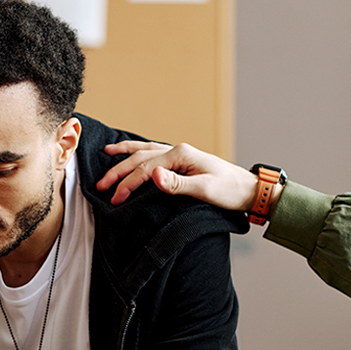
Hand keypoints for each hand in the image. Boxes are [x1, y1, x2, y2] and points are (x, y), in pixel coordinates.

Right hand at [97, 141, 256, 209]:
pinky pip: (155, 154)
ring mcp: (180, 155)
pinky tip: (134, 155)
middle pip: (141, 158)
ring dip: (126, 154)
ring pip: (145, 151)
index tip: (115, 198)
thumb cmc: (230, 191)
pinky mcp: (183, 163)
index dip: (127, 183)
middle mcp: (178, 151)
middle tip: (101, 184)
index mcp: (181, 154)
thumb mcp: (205, 190)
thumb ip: (177, 183)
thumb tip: (152, 175)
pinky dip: (140, 153)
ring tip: (108, 153)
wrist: (249, 191)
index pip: (145, 168)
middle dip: (119, 171)